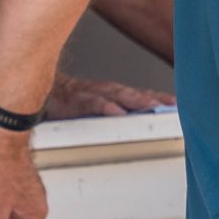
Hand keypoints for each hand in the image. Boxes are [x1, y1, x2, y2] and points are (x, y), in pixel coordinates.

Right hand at [44, 72, 174, 118]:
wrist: (38, 91)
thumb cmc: (68, 101)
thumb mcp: (95, 107)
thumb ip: (114, 115)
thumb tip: (133, 127)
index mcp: (112, 94)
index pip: (141, 96)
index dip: (160, 99)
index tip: (179, 106)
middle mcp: (105, 91)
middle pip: (135, 95)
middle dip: (155, 101)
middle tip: (174, 107)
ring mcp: (90, 94)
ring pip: (118, 96)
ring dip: (138, 102)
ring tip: (154, 108)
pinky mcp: (73, 101)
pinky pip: (91, 103)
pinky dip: (106, 107)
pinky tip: (117, 113)